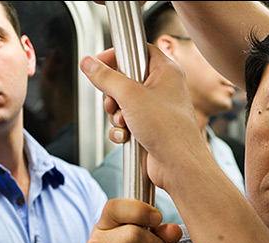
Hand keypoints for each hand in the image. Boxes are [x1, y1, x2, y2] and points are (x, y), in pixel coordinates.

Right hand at [80, 45, 212, 191]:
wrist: (179, 165)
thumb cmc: (167, 129)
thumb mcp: (130, 95)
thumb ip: (106, 77)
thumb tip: (89, 63)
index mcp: (166, 71)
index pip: (138, 50)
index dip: (117, 55)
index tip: (99, 63)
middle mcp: (164, 88)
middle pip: (126, 78)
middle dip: (113, 93)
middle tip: (113, 102)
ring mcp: (157, 109)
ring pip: (124, 102)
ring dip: (117, 113)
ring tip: (124, 122)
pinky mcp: (151, 128)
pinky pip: (127, 122)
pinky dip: (122, 129)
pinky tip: (126, 136)